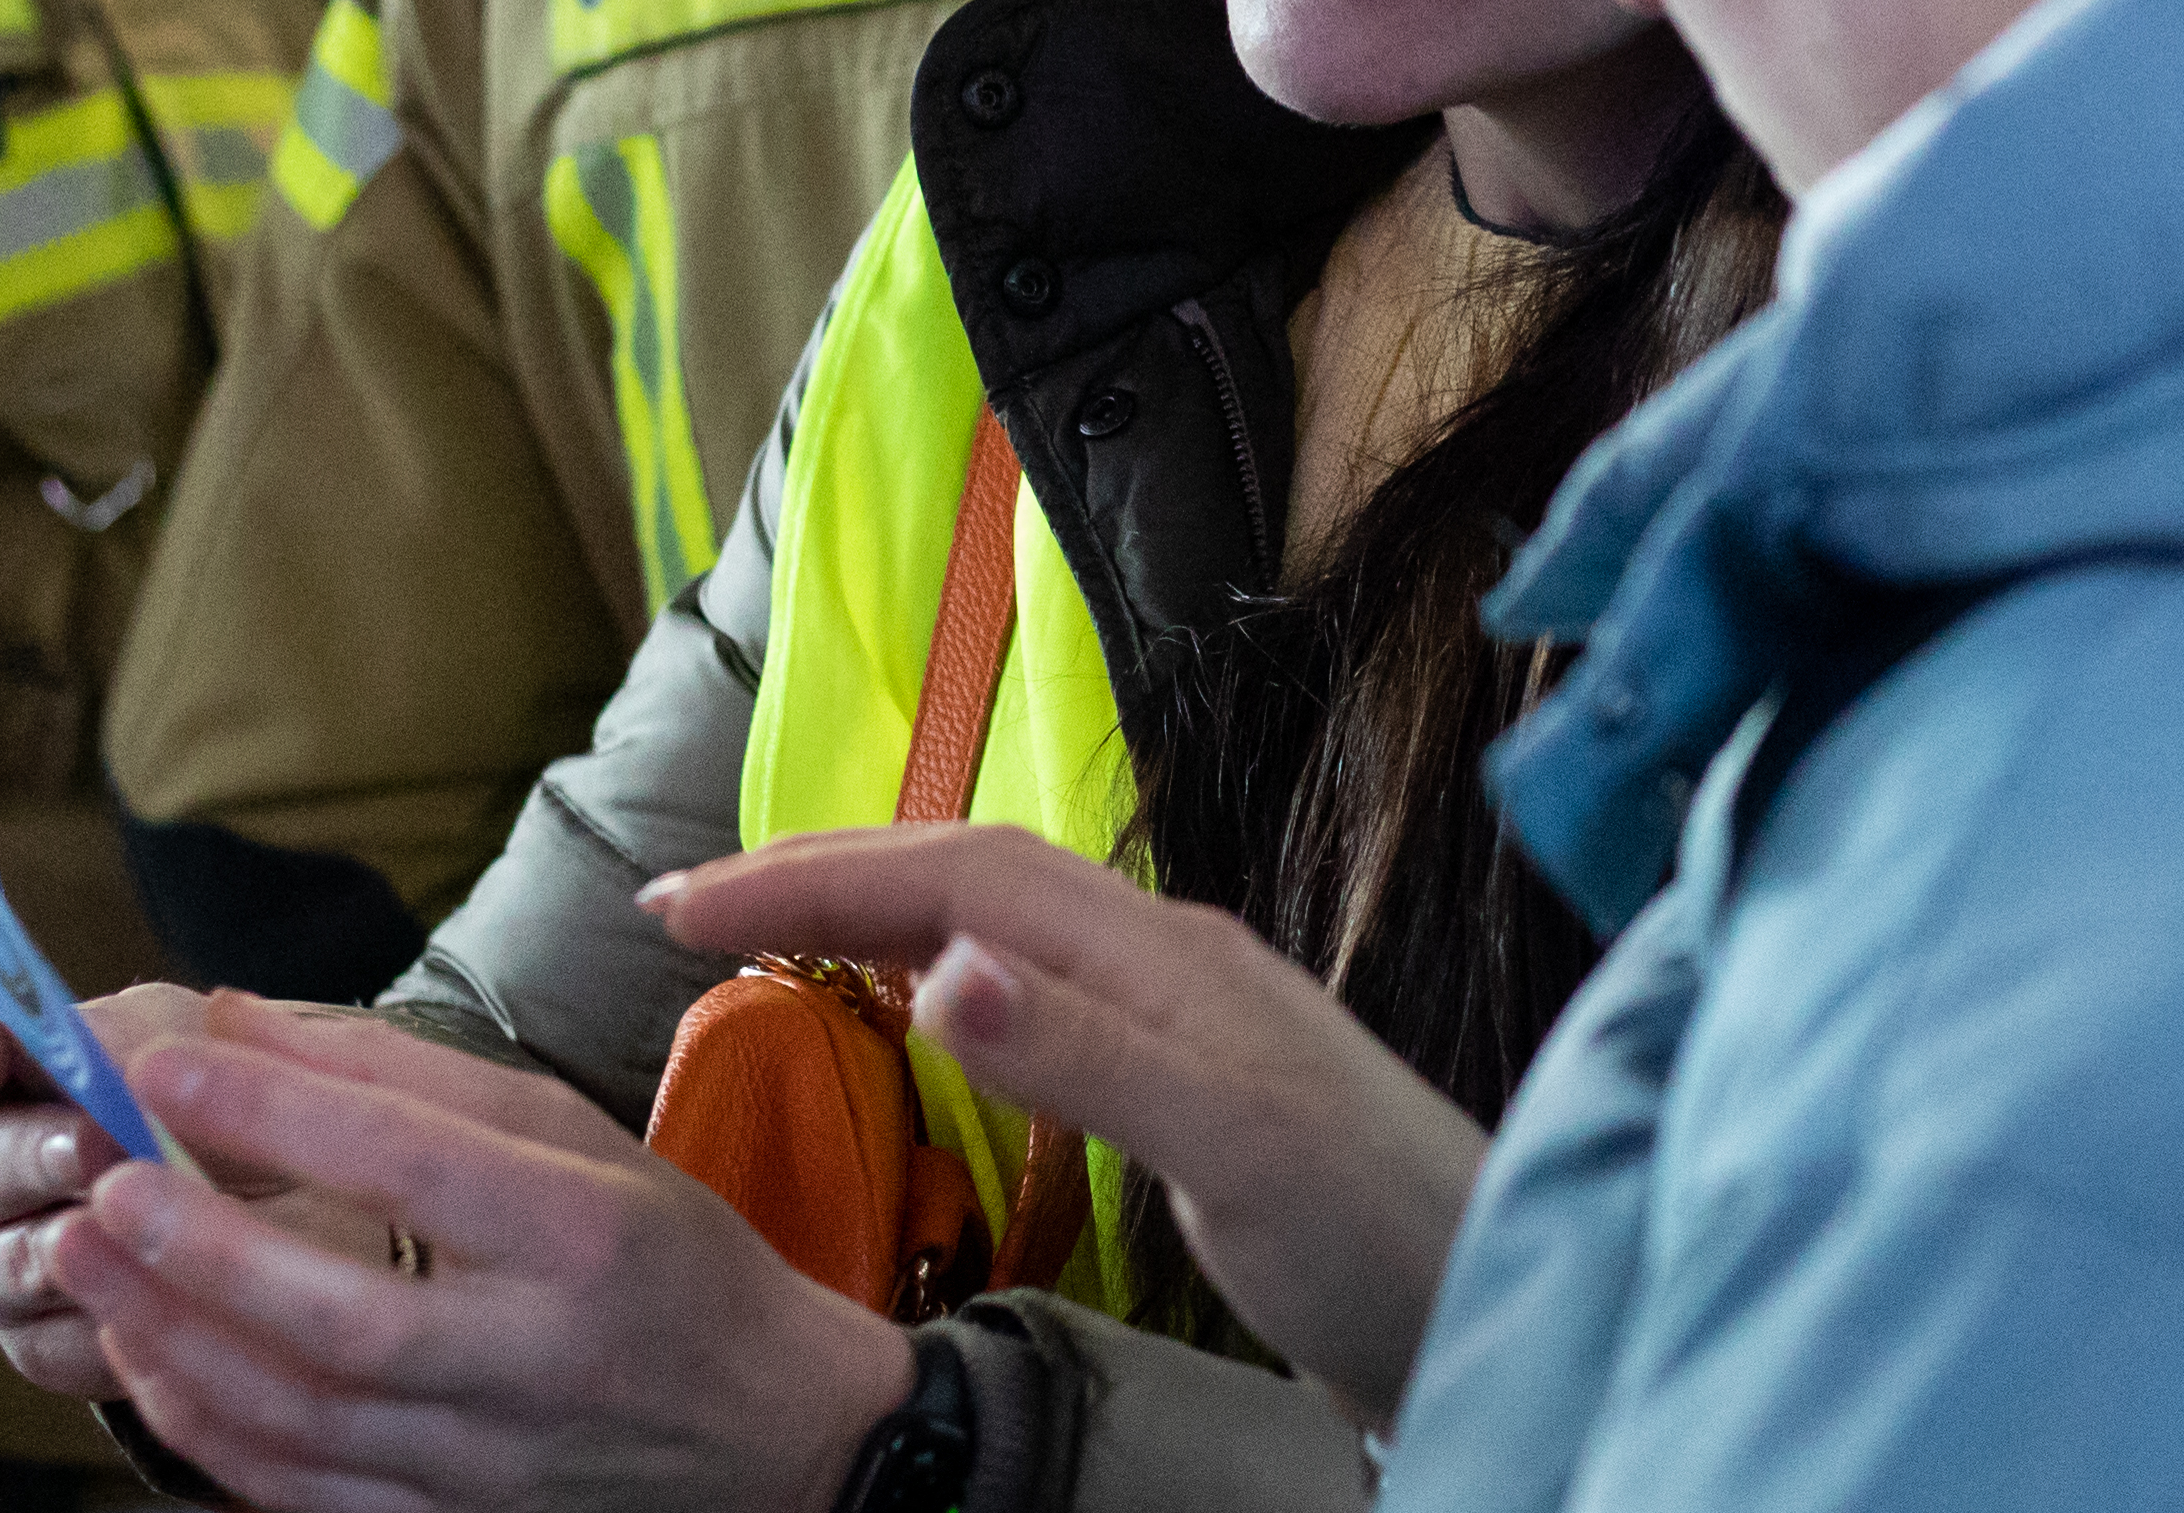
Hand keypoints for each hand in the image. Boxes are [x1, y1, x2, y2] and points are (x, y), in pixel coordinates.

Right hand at [0, 981, 377, 1399]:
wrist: (266, 1190)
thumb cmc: (197, 1085)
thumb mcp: (179, 1035)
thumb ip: (126, 1035)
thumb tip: (88, 1047)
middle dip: (24, 1155)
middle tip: (89, 1143)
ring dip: (64, 1244)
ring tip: (128, 1222)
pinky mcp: (35, 1343)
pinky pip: (52, 1343)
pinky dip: (109, 1316)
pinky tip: (162, 1295)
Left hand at [45, 996, 915, 1512]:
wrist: (773, 1438)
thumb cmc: (668, 1263)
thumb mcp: (578, 1137)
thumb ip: (409, 1075)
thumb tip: (236, 1018)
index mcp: (589, 1232)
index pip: (418, 1164)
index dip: (281, 1112)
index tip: (166, 1062)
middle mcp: (543, 1359)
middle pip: (348, 1319)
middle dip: (201, 1253)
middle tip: (97, 1186)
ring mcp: (495, 1465)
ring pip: (306, 1423)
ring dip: (176, 1343)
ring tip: (88, 1264)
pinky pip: (304, 1497)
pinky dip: (209, 1434)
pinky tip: (149, 1362)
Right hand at [645, 825, 1486, 1431]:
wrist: (1504, 1309)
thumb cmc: (1384, 1243)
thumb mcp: (1234, 1149)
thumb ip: (1090, 1056)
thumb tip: (940, 965)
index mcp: (1165, 956)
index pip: (953, 874)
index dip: (813, 877)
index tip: (680, 907)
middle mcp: (1171, 960)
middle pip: (967, 873)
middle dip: (819, 874)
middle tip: (679, 911)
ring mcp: (1186, 1016)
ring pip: (998, 920)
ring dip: (875, 909)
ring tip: (767, 937)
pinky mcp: (1194, 1083)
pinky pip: (1032, 986)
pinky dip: (938, 972)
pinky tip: (919, 1016)